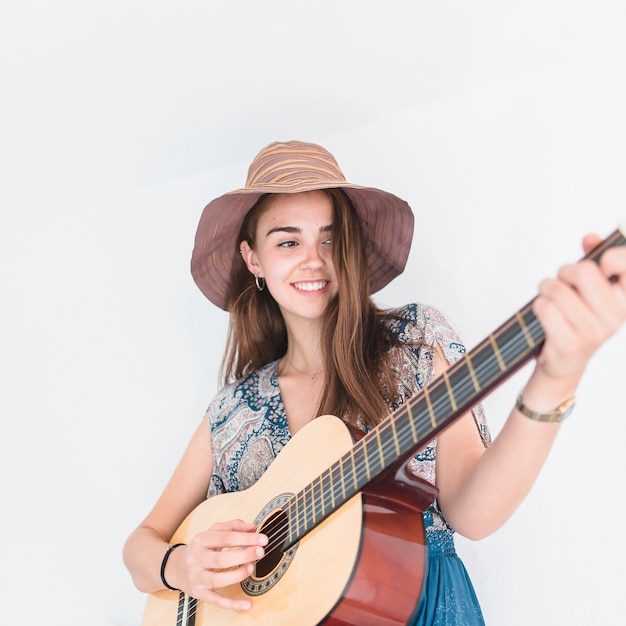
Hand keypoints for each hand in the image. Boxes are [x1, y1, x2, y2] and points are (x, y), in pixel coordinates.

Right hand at [172, 519, 267, 610]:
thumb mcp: (212, 532)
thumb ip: (233, 527)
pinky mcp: (199, 593)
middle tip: (260, 552)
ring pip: (217, 580)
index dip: (246, 538)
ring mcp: (197, 577)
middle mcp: (197, 559)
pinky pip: (216, 601)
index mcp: (201, 540)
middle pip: (221, 558)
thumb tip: (252, 527)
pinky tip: (246, 604)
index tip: (262, 539)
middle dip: (243, 555)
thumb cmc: (200, 548)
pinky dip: (232, 604)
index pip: (226, 537)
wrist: (175, 567)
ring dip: (237, 575)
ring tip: (251, 568)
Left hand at [533, 233, 625, 382]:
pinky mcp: (570, 343)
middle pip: (584, 271)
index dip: (609, 257)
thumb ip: (593, 260)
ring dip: (546, 290)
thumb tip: (590, 238)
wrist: (564, 362)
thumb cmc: (575, 319)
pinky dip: (538, 305)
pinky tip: (544, 313)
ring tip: (550, 299)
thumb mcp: (588, 290)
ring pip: (558, 290)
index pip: (625, 265)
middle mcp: (616, 317)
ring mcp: (593, 333)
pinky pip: (545, 308)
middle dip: (565, 272)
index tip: (601, 262)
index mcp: (625, 300)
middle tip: (562, 282)